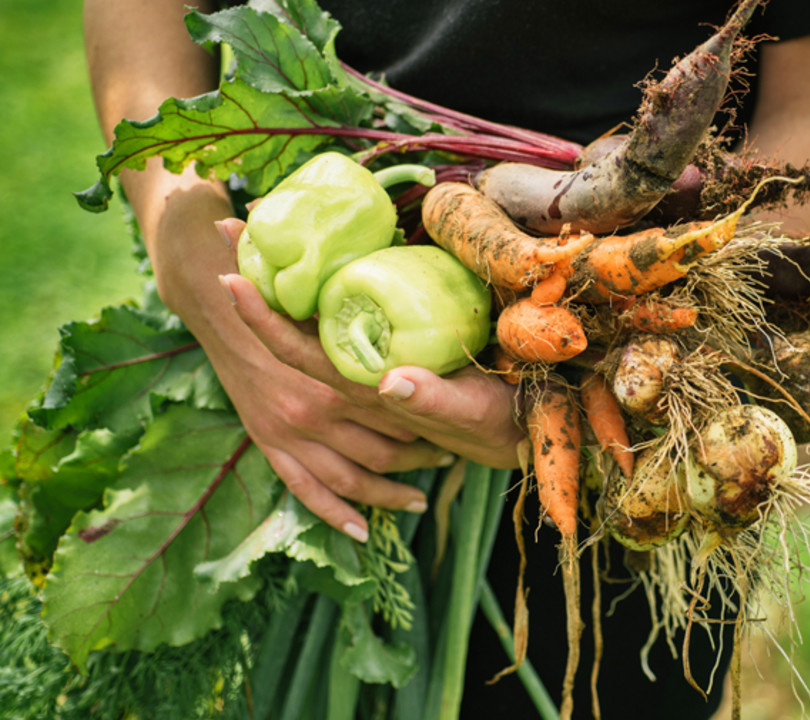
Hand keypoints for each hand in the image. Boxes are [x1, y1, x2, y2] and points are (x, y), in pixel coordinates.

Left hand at [216, 220, 525, 465]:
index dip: (262, 316)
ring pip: (308, 323)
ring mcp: (368, 364)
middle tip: (229, 228)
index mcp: (362, 388)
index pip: (298, 350)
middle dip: (256, 280)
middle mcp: (353, 377)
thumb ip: (432, 400)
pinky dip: (315, 293)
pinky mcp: (388, 355)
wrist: (511, 433)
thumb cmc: (492, 421)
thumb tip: (390, 382)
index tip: (229, 275)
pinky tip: (308, 265)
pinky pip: (338, 324)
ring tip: (254, 236)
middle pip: (289, 328)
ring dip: (276, 282)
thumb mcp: (468, 411)